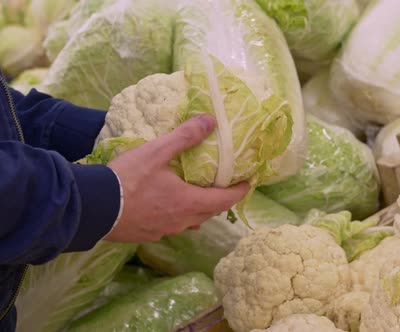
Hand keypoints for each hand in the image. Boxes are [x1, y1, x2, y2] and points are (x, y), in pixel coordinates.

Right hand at [104, 114, 249, 242]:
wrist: (92, 207)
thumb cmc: (127, 179)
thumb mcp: (157, 151)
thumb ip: (185, 136)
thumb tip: (211, 120)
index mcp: (188, 202)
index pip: (225, 201)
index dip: (239, 192)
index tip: (247, 183)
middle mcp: (181, 221)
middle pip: (210, 213)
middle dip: (220, 201)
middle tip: (225, 186)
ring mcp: (164, 231)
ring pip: (191, 222)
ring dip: (199, 210)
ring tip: (199, 196)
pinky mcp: (147, 235)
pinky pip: (171, 226)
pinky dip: (178, 216)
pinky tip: (168, 207)